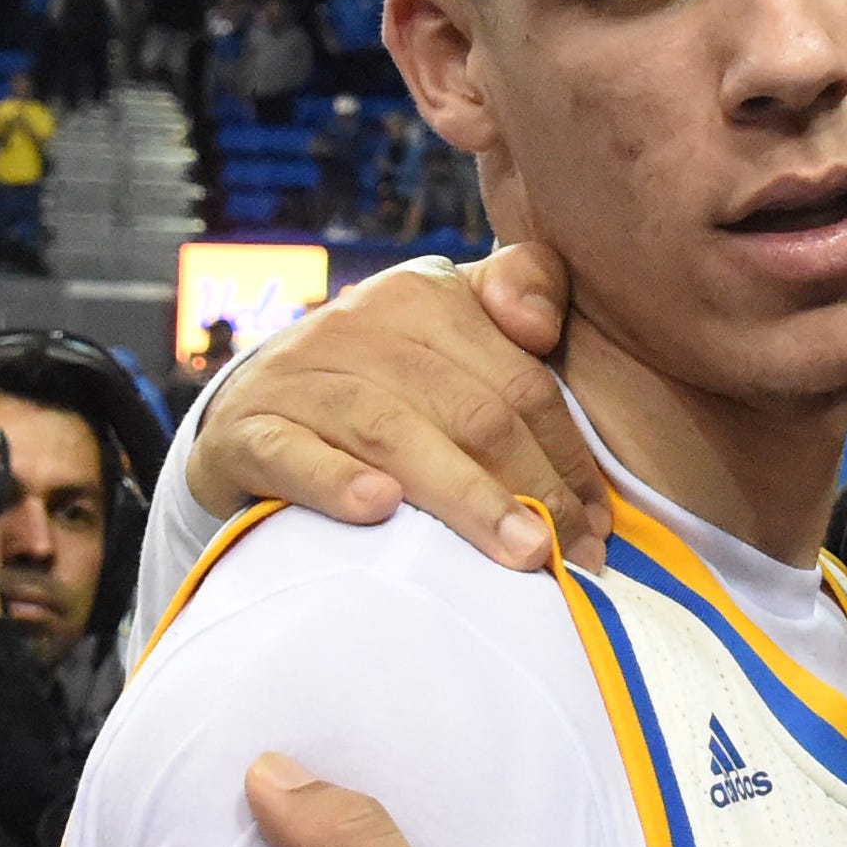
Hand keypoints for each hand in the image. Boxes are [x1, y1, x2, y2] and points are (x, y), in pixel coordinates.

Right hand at [188, 247, 605, 572]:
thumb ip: (520, 293)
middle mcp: (358, 325)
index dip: (569, 455)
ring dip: (468, 499)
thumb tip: (541, 325)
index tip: (599, 524)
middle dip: (537, 488)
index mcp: (423, 296)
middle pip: (471, 412)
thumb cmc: (382, 380)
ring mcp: (299, 379)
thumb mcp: (452, 323)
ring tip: (524, 554)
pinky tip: (380, 511)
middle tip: (574, 554)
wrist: (253, 410)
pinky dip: (337, 482)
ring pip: (397, 435)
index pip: (520, 381)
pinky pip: (294, 455)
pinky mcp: (247, 432)